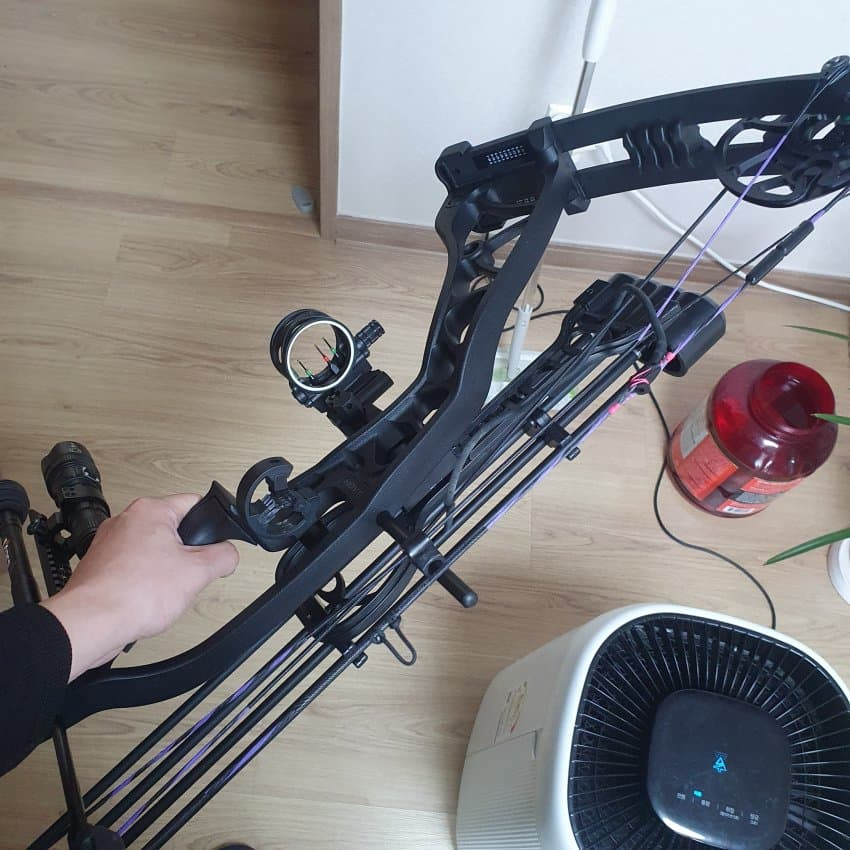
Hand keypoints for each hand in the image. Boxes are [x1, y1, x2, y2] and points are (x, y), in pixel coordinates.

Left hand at [41, 495, 238, 680]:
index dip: (212, 523)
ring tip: (165, 589)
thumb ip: (224, 557)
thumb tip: (229, 555)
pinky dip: (142, 582)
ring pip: (152, 550)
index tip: (216, 541)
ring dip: (163, 569)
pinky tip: (146, 599)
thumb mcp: (198, 573)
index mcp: (150, 510)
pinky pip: (132, 567)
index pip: (194, 503)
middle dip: (186, 553)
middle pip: (173, 529)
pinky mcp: (99, 565)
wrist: (92, 623)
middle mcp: (125, 520)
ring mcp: (108, 543)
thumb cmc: (132, 593)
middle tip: (191, 572)